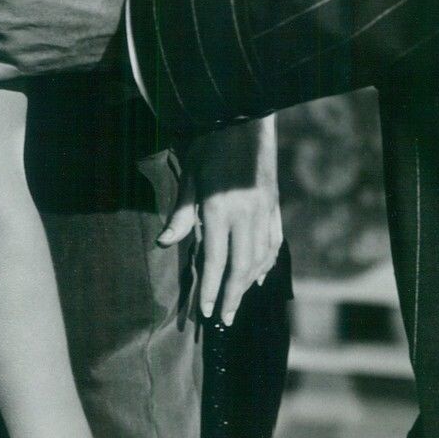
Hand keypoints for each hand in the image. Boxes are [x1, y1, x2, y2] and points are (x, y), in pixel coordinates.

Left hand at [159, 117, 281, 325]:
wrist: (246, 118)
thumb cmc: (211, 145)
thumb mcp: (190, 175)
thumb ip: (181, 213)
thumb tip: (164, 243)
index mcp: (221, 208)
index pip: (214, 259)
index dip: (209, 289)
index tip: (204, 312)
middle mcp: (246, 213)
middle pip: (242, 266)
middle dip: (232, 296)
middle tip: (223, 319)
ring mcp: (265, 209)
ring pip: (261, 257)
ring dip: (249, 283)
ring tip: (236, 301)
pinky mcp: (274, 204)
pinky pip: (274, 241)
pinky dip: (268, 262)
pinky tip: (260, 276)